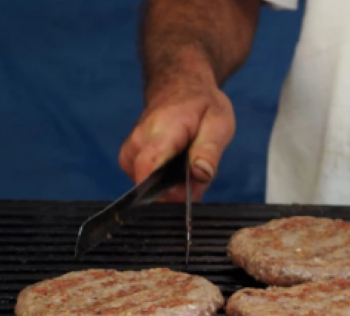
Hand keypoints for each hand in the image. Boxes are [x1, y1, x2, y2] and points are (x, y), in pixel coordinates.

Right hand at [119, 79, 234, 201]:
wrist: (180, 85)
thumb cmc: (202, 104)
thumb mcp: (218, 123)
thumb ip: (209, 150)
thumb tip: (201, 174)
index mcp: (161, 131)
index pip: (147, 167)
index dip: (164, 191)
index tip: (185, 196)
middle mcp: (138, 142)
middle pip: (149, 183)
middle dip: (178, 190)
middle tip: (200, 173)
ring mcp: (131, 150)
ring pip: (150, 185)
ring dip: (175, 185)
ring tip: (193, 164)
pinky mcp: (131, 158)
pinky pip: (148, 180)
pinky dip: (167, 180)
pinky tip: (182, 167)